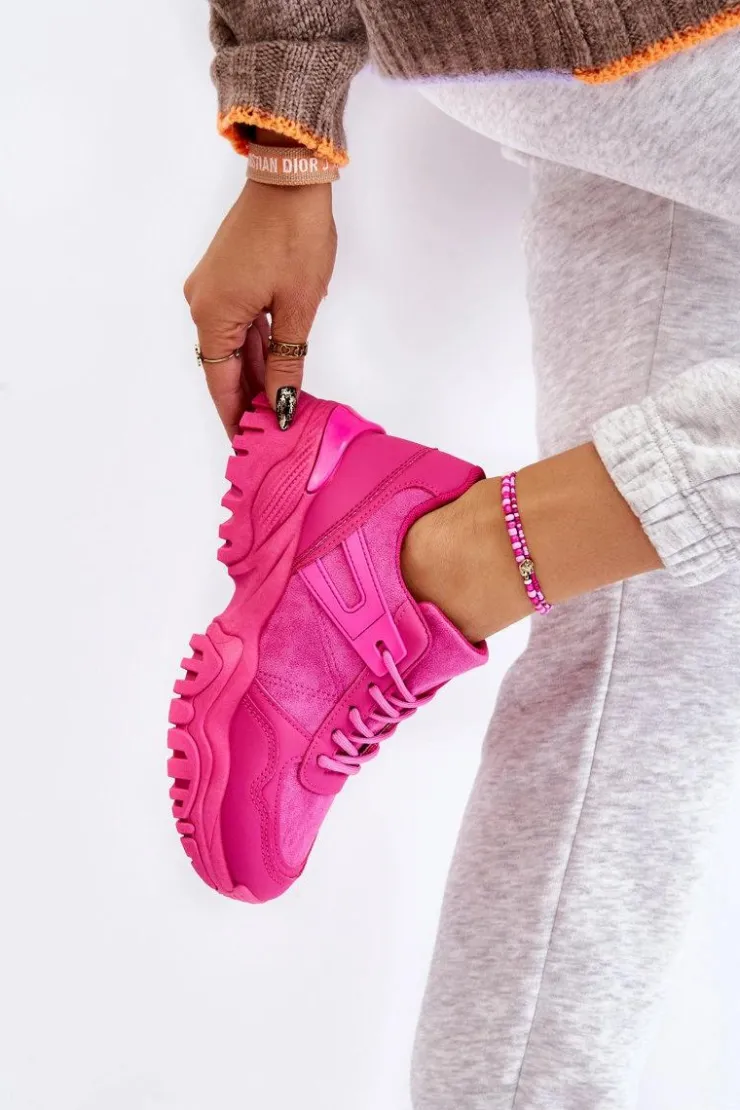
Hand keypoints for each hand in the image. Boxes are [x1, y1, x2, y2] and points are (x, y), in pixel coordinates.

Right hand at [185, 178, 336, 437]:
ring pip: (233, 346)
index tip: (249, 446)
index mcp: (212, 315)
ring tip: (279, 407)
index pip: (221, 384)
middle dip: (248, 399)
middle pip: (224, 367)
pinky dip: (255, 348)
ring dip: (255, 374)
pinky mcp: (225, 277)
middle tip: (272, 432)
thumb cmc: (294, 236)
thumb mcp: (298, 309)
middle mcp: (202, 303)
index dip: (236, 417)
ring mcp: (212, 288)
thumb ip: (286, 364)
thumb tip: (282, 405)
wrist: (290, 175)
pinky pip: (237, 324)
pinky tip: (275, 370)